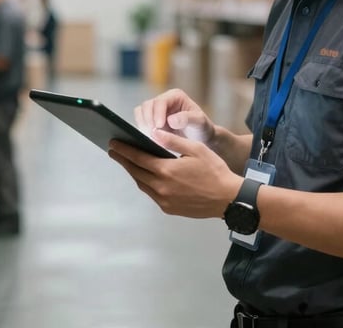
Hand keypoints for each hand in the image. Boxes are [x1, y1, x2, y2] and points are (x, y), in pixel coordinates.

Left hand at [109, 131, 239, 218]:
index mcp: (166, 171)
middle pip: (136, 172)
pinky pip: (152, 194)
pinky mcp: (170, 209)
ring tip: (127, 162)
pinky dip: (145, 183)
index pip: (138, 158)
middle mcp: (162, 188)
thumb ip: (172, 141)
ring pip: (142, 184)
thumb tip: (153, 133)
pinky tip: (145, 176)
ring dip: (133, 172)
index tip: (113, 143)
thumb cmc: (214, 170)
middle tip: (114, 150)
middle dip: (124, 160)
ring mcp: (165, 201)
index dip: (124, 150)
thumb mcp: (195, 149)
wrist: (229, 199)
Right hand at [134, 88, 214, 144]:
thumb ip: (187, 119)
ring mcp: (156, 109)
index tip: (158, 127)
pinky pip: (140, 120)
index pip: (160, 101)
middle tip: (154, 135)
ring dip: (144, 124)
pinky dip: (142, 129)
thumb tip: (171, 120)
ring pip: (141, 112)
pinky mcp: (151, 119)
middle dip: (149, 120)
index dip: (157, 113)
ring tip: (152, 137)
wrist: (201, 138)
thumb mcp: (200, 123)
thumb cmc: (202, 128)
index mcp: (176, 96)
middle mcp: (164, 99)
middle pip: (147, 105)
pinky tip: (150, 138)